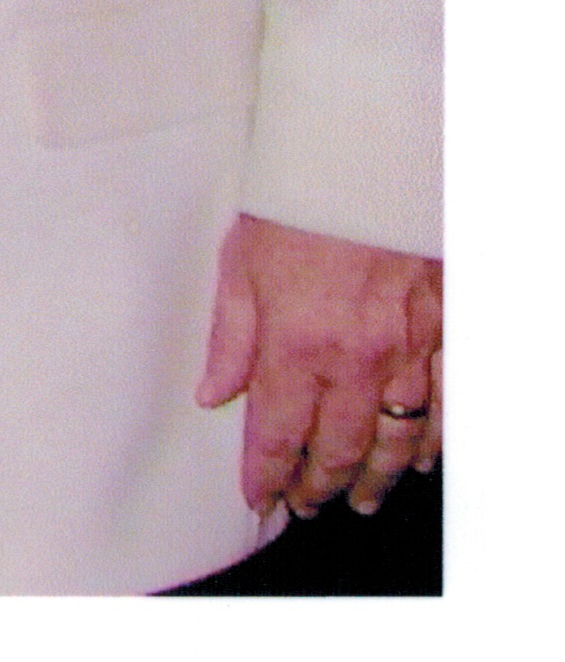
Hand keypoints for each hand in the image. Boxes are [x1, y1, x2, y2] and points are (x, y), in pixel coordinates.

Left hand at [197, 210, 440, 513]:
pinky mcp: (447, 327)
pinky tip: (420, 457)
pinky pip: (445, 400)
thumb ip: (230, 338)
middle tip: (310, 504)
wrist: (372, 157)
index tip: (260, 498)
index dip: (267, 476)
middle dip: (321, 485)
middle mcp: (356, 359)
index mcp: (296, 346)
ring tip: (362, 498)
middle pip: (339, 448)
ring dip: (377, 476)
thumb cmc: (304, 202)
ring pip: (395, 435)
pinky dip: (433, 437)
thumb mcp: (241, 266)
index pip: (277, 436)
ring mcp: (409, 347)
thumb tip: (214, 394)